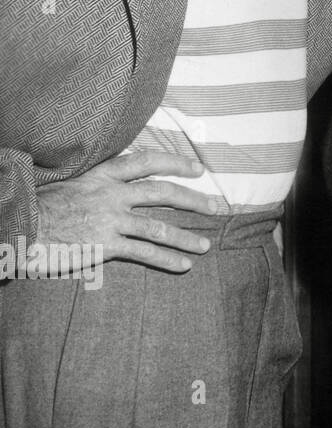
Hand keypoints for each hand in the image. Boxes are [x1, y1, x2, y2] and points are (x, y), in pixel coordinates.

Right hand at [33, 150, 217, 273]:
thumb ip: (100, 184)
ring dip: (186, 237)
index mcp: (103, 174)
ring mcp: (110, 220)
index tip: (199, 169)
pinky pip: (144, 252)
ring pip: (159, 227)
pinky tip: (183, 265)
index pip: (147, 162)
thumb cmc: (41, 206)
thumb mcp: (73, 184)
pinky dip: (167, 259)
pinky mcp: (105, 245)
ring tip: (204, 246)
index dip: (176, 163)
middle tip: (214, 207)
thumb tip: (123, 185)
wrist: (17, 225)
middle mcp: (112, 194)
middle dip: (193, 200)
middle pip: (163, 192)